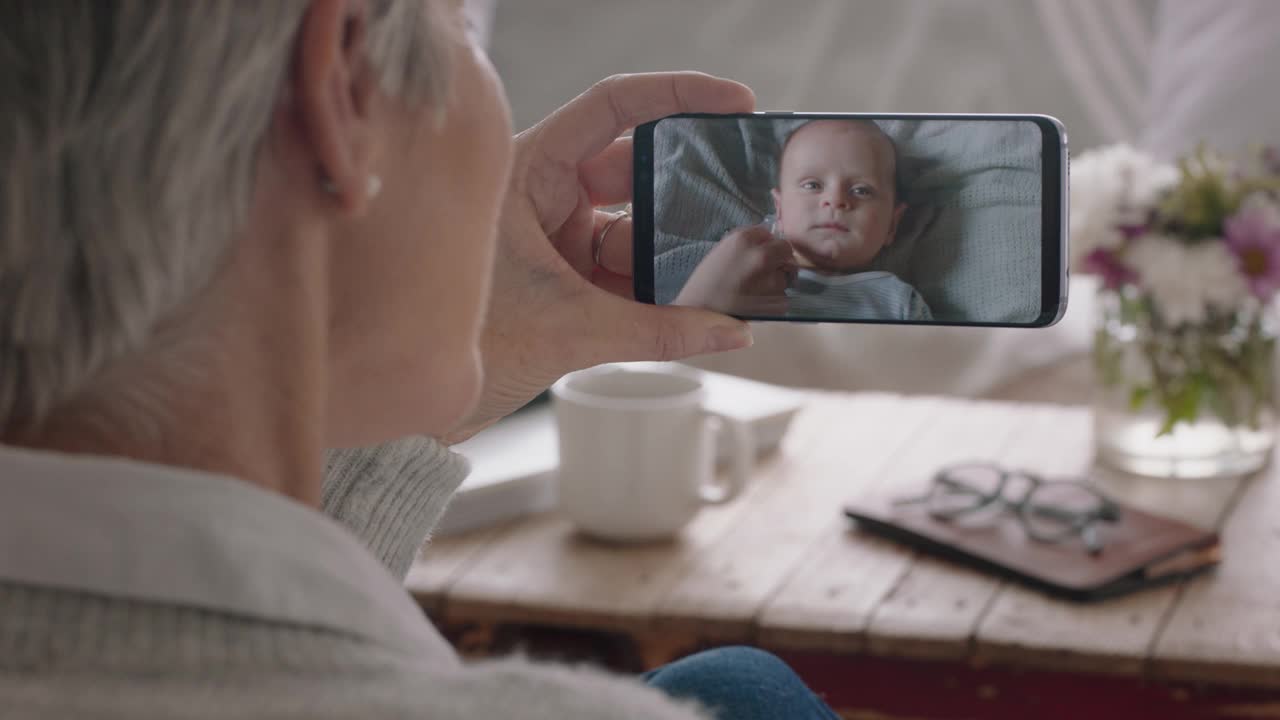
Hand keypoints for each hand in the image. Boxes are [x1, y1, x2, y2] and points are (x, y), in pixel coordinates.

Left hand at [444, 73, 755, 443]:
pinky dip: (661, 293)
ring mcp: (553, 242)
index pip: (610, 109)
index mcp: (524, 173)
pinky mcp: (562, 284)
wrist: (409, 413)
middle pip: (635, 174)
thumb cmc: (456, 349)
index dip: (676, 96)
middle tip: (745, 200)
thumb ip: (658, 332)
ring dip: (679, 256)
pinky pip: (626, 277)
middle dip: (689, 194)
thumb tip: (732, 333)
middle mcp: (540, 198)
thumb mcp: (567, 331)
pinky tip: (703, 307)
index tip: (734, 102)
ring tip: (733, 269)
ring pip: (635, 233)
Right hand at [672, 224, 795, 314]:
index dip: (765, 244)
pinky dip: (773, 301)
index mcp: (744, 239)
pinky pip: (783, 297)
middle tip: (763, 272)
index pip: (770, 234)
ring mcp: (771, 280)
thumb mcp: (721, 250)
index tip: (757, 254)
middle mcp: (761, 256)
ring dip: (775, 281)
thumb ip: (747, 242)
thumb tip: (769, 240)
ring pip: (785, 275)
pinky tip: (755, 303)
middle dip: (777, 259)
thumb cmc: (705, 284)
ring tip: (752, 291)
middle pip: (785, 250)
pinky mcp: (776, 303)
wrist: (698, 314)